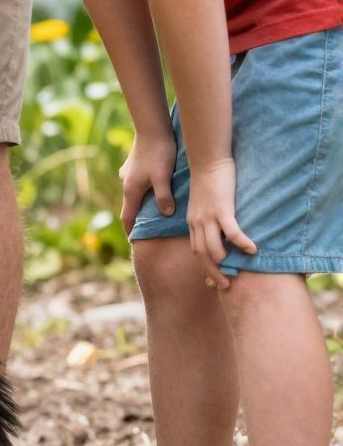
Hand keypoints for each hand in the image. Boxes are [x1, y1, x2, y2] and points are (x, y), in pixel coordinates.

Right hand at [117, 128, 176, 234]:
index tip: (135, 241)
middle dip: (138, 217)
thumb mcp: (163, 177)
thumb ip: (163, 197)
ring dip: (142, 202)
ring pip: (134, 193)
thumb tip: (165, 214)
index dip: (131, 230)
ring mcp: (128, 173)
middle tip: (151, 227)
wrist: (152, 128)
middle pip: (131, 205)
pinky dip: (144, 190)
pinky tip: (156, 187)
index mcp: (131, 190)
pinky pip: (137, 183)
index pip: (127, 217)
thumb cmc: (159, 153)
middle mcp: (126, 183)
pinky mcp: (133, 166)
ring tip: (157, 208)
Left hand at [184, 158, 252, 289]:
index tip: (211, 282)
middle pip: (203, 255)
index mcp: (193, 223)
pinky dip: (241, 243)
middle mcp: (197, 223)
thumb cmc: (210, 181)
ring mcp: (208, 217)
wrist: (207, 160)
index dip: (204, 268)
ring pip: (214, 248)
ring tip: (239, 272)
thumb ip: (209, 218)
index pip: (196, 251)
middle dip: (213, 273)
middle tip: (225, 285)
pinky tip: (253, 250)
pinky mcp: (221, 208)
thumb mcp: (204, 204)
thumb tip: (219, 231)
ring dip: (226, 263)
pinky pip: (231, 231)